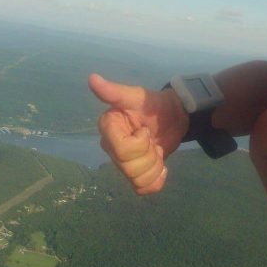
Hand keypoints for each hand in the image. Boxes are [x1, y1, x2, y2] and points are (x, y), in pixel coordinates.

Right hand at [90, 73, 187, 194]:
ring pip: (137, 180)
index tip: (145, 130)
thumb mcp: (137, 96)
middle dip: (150, 155)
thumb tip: (92, 78)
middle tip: (153, 139)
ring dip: (155, 167)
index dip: (140, 143)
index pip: (123, 150)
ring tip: (157, 150)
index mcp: (108, 129)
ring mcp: (123, 163)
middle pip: (130, 168)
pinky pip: (143, 189)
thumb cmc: (154, 103)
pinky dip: (157, 180)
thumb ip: (115, 92)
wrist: (174, 115)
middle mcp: (111, 148)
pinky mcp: (136, 174)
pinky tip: (162, 166)